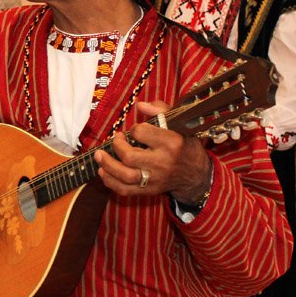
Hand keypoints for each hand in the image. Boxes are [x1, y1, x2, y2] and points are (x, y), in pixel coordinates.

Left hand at [93, 101, 211, 202]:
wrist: (196, 174)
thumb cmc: (184, 144)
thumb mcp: (179, 124)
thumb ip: (160, 110)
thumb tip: (140, 105)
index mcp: (171, 142)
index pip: (142, 133)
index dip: (134, 129)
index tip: (135, 130)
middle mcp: (163, 162)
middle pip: (130, 157)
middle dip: (116, 146)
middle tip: (115, 140)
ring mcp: (155, 179)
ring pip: (125, 176)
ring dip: (107, 165)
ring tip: (99, 156)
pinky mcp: (149, 191)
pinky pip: (125, 190)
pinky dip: (110, 182)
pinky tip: (103, 172)